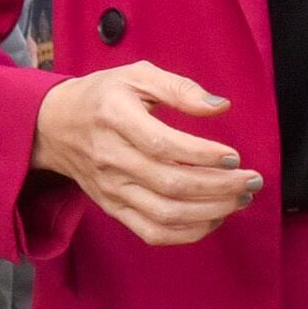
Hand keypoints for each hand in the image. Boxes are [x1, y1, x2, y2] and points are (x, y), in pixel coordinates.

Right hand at [33, 60, 260, 246]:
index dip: (202, 155)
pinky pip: (152, 232)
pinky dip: (188, 233)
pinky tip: (214, 218)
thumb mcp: (137, 75)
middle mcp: (110, 157)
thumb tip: (221, 107)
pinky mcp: (113, 208)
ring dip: (210, 212)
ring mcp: (111, 188)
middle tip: (252, 181)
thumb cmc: (103, 96)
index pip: (162, 145)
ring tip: (240, 199)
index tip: (234, 156)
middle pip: (170, 184)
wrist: (55, 126)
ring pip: (165, 213)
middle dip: (219, 187)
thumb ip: (180, 88)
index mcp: (114, 117)